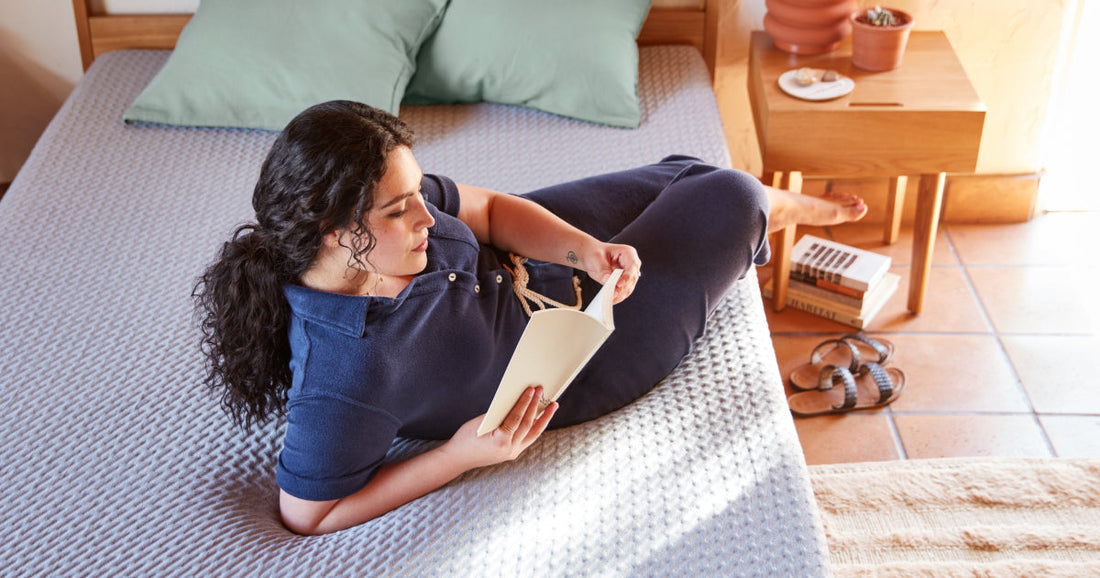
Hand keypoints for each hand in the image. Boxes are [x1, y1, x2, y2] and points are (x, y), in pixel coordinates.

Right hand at [442, 386, 557, 469]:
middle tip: (541, 390)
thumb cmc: (466, 438)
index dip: (525, 402)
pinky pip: (528, 437)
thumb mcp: (481, 423)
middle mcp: (510, 449)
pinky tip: (541, 416)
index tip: (531, 389)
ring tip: (553, 405)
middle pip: (528, 424)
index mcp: (500, 442)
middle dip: (536, 405)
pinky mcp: (513, 453)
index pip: (517, 418)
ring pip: (533, 433)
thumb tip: (517, 401)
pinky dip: (535, 426)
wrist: (458, 459)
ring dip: (544, 418)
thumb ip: (499, 414)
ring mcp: (513, 453)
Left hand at [586, 242, 640, 303]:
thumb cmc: (594, 253)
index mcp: (628, 253)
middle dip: (622, 288)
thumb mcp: (596, 258)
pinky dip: (618, 297)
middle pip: (632, 278)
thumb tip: (607, 279)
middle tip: (612, 295)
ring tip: (610, 299)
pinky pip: (624, 292)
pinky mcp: (624, 282)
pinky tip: (610, 300)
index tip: (619, 284)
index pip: (632, 266)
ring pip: (629, 287)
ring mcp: (629, 274)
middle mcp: (631, 264)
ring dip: (620, 294)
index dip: (627, 276)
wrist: (591, 257)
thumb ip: (602, 268)